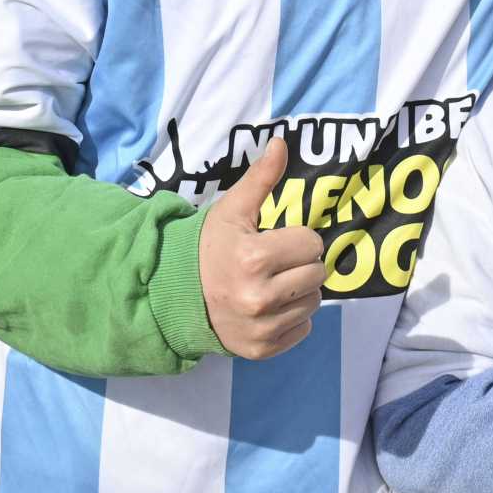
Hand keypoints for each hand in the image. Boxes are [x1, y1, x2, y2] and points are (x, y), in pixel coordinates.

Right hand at [197, 137, 325, 358]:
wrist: (175, 295)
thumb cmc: (210, 247)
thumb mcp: (232, 210)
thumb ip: (260, 178)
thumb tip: (280, 143)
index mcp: (253, 258)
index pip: (311, 242)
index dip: (296, 238)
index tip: (275, 240)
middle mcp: (259, 297)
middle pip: (317, 273)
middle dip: (300, 263)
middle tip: (275, 262)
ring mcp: (261, 328)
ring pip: (313, 302)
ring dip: (299, 290)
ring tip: (272, 283)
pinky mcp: (262, 349)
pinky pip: (303, 328)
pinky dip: (292, 317)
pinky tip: (268, 306)